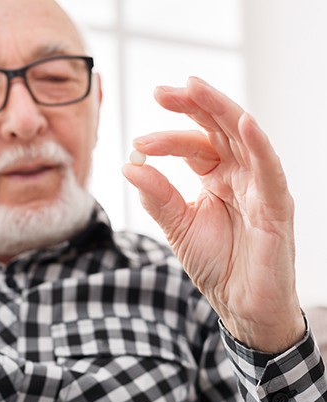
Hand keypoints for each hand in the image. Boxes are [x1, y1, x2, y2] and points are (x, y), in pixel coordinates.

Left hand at [123, 77, 303, 352]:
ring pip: (244, 138)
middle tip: (161, 92)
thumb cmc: (216, 266)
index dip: (167, 139)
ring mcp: (260, 188)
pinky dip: (258, 146)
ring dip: (220, 111)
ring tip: (193, 89)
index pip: (194, 145)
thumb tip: (130, 166)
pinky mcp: (277, 207)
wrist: (241, 306)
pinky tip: (241, 124)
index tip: (137, 144)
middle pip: (219, 129)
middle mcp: (240, 176)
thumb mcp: (179, 228)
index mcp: (217, 178)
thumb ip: (158, 198)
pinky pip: (270, 171)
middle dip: (193, 106)